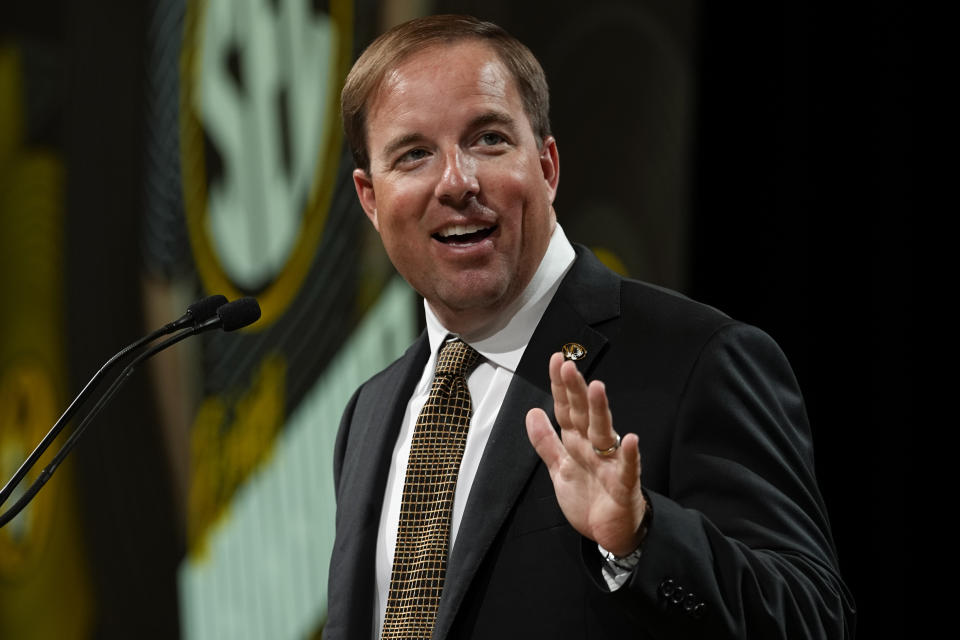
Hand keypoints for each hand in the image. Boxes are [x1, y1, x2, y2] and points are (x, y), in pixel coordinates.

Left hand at [525, 353, 647, 556]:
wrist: (610, 534)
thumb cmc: (589, 498)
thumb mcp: (560, 468)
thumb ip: (546, 441)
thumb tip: (532, 412)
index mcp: (578, 443)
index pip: (566, 409)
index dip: (560, 387)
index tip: (556, 360)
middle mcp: (595, 447)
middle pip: (583, 414)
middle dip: (576, 390)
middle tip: (569, 366)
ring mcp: (611, 464)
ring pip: (605, 433)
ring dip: (601, 411)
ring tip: (597, 388)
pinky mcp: (624, 485)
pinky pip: (628, 468)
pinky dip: (629, 455)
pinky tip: (631, 440)